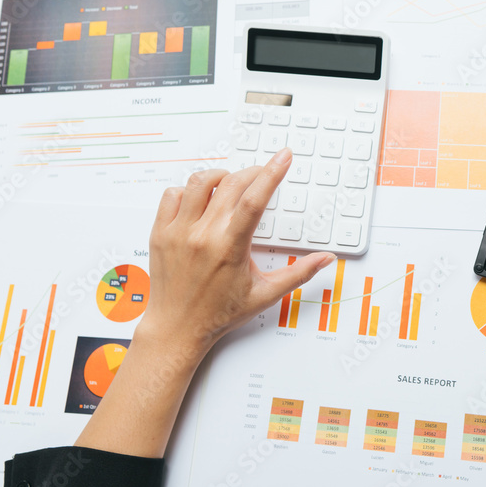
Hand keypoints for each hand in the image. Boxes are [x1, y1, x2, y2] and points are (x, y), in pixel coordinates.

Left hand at [139, 147, 334, 357]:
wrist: (176, 328)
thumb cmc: (218, 313)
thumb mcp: (265, 294)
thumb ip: (299, 273)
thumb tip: (325, 259)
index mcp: (230, 248)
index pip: (255, 200)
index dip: (272, 173)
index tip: (283, 158)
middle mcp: (202, 236)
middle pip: (232, 185)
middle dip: (253, 172)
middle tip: (263, 173)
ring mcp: (178, 232)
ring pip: (199, 182)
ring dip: (221, 175)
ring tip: (232, 182)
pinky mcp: (160, 233)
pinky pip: (172, 195)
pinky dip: (188, 190)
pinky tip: (201, 198)